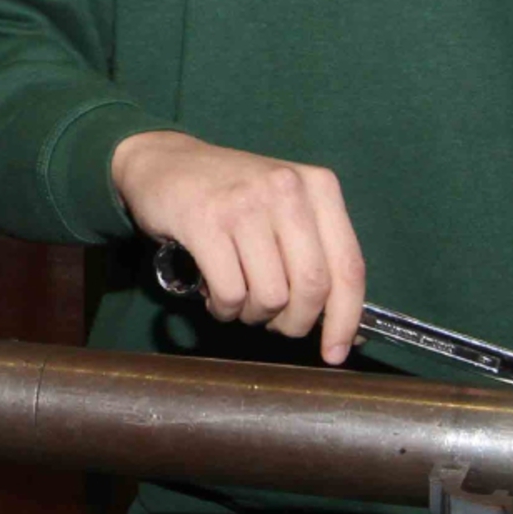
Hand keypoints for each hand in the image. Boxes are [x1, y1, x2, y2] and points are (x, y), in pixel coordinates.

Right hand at [111, 130, 367, 354]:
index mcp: (318, 187)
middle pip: (313, 286)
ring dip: (253, 315)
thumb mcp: (284, 208)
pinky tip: (214, 295)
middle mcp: (287, 190)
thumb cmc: (231, 195)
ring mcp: (245, 203)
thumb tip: (347, 329)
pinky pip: (230, 292)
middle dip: (294, 323)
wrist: (164, 160)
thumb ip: (315, 256)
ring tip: (238, 300)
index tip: (335, 353)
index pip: (348, 266)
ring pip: (270, 296)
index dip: (346, 319)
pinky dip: (224, 309)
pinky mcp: (205, 220)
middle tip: (275, 325)